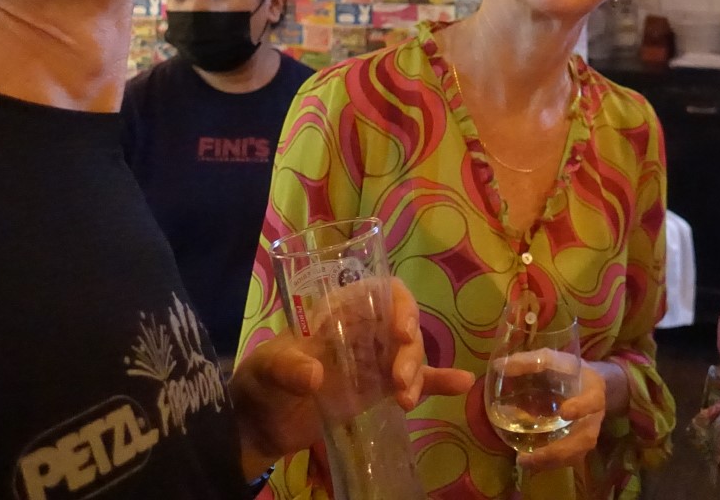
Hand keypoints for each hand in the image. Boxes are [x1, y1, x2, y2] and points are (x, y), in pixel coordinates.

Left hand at [231, 278, 473, 479]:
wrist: (259, 426)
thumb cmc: (260, 383)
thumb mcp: (265, 369)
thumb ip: (287, 368)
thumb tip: (315, 375)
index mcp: (338, 313)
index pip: (379, 292)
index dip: (399, 305)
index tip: (402, 330)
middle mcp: (362, 332)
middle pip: (401, 326)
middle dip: (409, 349)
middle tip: (399, 379)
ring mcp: (372, 361)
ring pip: (410, 356)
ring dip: (418, 372)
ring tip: (405, 399)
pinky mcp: (377, 390)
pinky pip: (413, 382)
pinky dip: (437, 382)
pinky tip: (461, 384)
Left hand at [515, 361, 607, 473]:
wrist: (585, 384)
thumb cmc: (567, 370)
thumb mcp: (552, 359)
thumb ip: (530, 361)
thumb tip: (500, 366)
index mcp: (593, 391)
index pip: (594, 401)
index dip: (582, 407)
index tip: (564, 412)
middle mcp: (594, 417)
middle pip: (585, 440)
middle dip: (560, 451)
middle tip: (531, 455)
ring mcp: (587, 434)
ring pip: (575, 455)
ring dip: (551, 461)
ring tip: (523, 461)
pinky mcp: (578, 445)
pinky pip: (567, 459)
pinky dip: (548, 462)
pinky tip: (528, 461)